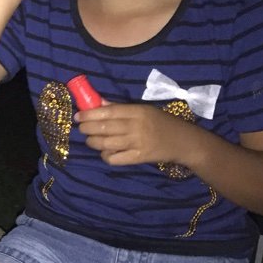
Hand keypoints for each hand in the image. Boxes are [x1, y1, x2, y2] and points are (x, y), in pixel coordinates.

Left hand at [74, 103, 192, 166]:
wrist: (184, 142)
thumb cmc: (162, 123)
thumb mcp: (144, 110)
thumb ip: (120, 108)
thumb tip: (98, 103)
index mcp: (137, 111)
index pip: (108, 112)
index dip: (90, 114)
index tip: (78, 116)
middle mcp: (136, 126)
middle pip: (104, 128)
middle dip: (87, 129)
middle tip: (82, 129)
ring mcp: (137, 143)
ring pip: (106, 144)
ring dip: (93, 142)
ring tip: (91, 140)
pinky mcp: (139, 158)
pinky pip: (115, 159)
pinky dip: (105, 156)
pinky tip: (105, 152)